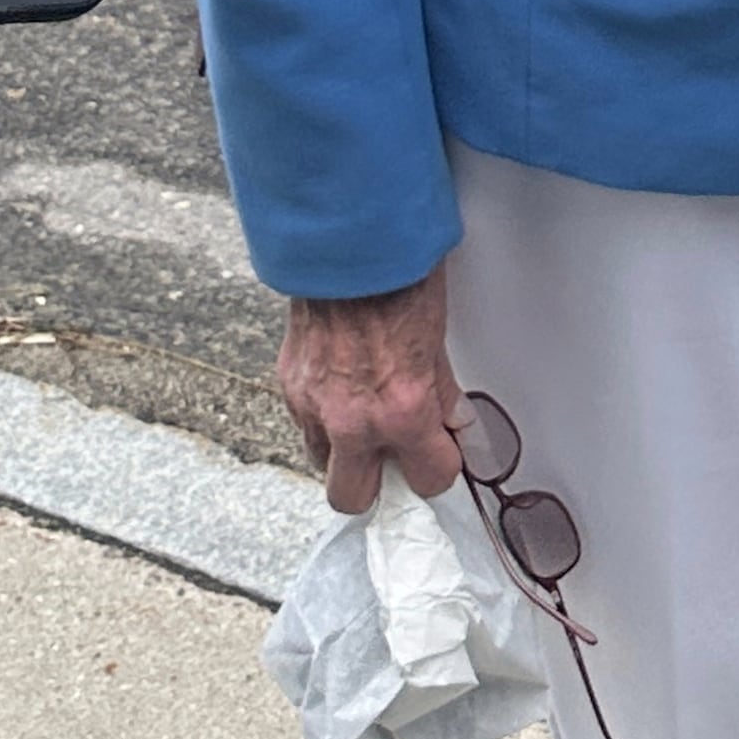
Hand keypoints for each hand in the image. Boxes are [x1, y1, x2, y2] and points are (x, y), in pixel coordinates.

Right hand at [282, 267, 468, 514]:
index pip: (427, 479)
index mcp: (401, 414)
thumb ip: (440, 391)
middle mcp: (352, 421)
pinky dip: (322, 413)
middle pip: (352, 497)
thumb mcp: (438, 340)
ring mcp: (313, 405)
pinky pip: (304, 420)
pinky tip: (341, 383)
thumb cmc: (398, 278)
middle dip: (374, 483)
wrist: (350, 242)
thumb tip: (450, 418)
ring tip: (363, 417)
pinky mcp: (289, 383)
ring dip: (342, 449)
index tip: (440, 455)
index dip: (438, 467)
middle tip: (392, 457)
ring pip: (321, 460)